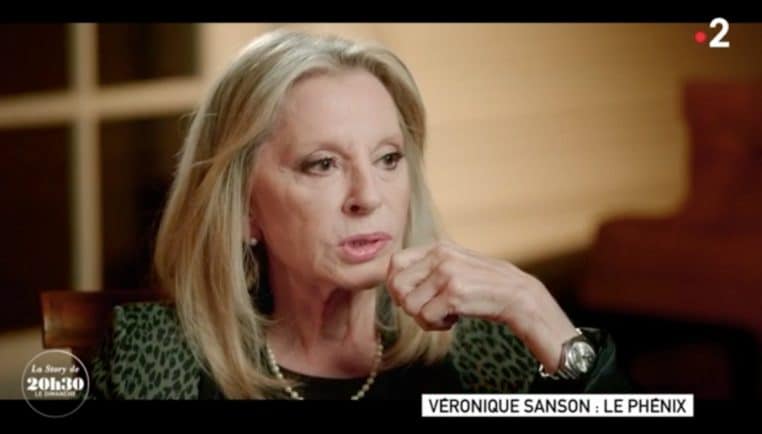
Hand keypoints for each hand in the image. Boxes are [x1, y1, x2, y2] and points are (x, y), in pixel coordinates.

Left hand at [385, 240, 578, 372]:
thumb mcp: (454, 266)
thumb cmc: (483, 287)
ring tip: (445, 314)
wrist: (518, 296)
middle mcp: (440, 255)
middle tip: (428, 309)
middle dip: (408, 304)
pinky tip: (455, 319)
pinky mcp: (455, 293)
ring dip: (425, 318)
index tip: (411, 297)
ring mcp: (447, 273)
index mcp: (438, 246)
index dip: (395, 284)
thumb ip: (426, 269)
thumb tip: (389, 280)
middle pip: (397, 285)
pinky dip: (438, 325)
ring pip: (409, 305)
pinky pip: (426, 317)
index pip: (395, 262)